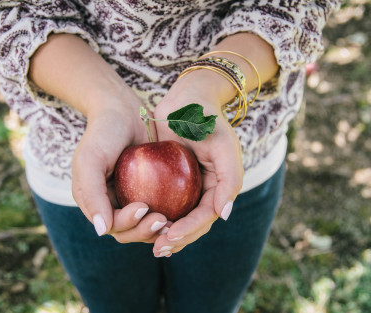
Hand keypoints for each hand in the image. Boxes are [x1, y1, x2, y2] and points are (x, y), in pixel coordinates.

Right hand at [71, 91, 167, 242]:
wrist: (122, 110)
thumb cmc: (103, 133)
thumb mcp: (91, 160)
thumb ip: (92, 195)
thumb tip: (103, 231)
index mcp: (94, 203)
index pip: (112, 226)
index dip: (128, 224)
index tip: (144, 207)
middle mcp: (111, 206)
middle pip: (129, 232)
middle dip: (145, 231)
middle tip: (163, 220)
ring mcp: (130, 199)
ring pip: (145, 226)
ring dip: (158, 229)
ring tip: (172, 222)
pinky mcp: (149, 192)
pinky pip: (159, 209)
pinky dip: (169, 215)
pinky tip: (183, 214)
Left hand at [151, 79, 243, 256]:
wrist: (188, 98)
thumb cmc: (207, 120)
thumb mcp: (223, 146)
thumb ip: (230, 180)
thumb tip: (224, 215)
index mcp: (220, 187)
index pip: (206, 217)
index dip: (189, 230)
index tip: (169, 238)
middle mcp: (204, 191)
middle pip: (192, 224)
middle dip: (177, 239)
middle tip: (157, 249)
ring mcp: (187, 187)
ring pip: (177, 218)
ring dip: (165, 234)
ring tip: (150, 244)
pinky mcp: (170, 180)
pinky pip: (163, 203)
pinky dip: (154, 216)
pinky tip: (140, 222)